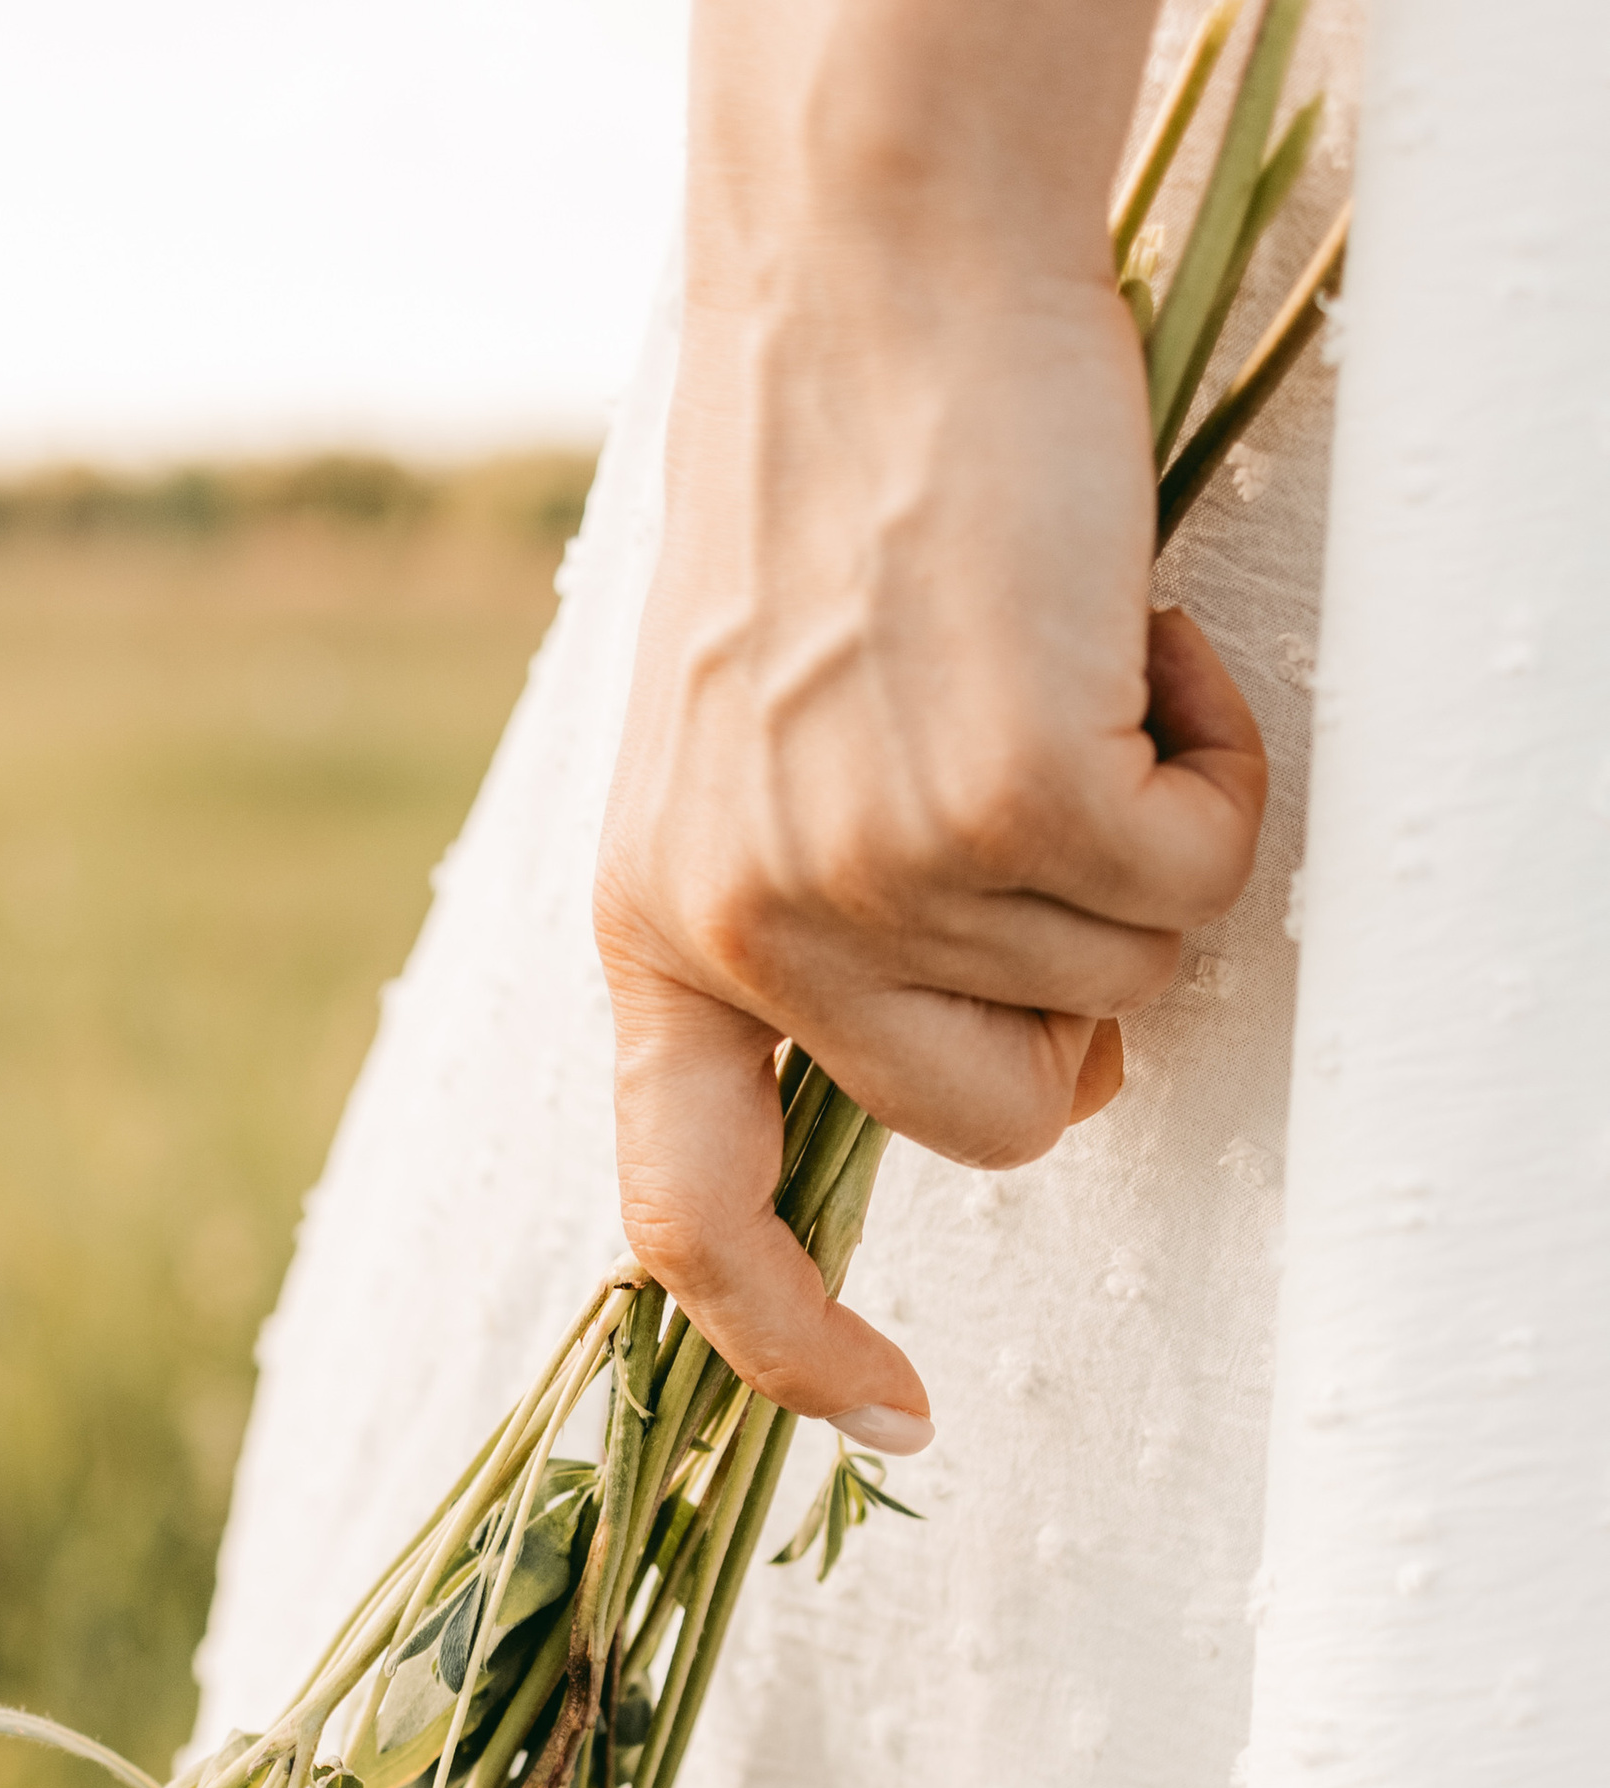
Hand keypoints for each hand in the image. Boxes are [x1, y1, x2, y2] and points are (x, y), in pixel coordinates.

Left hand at [596, 8, 1269, 1444]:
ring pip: (1119, 987)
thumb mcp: (747, 764)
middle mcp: (744, 926)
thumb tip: (1020, 1082)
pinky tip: (1139, 642)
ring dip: (1146, 839)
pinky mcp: (1007, 786)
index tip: (896, 1422)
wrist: (865, 277)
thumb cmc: (831, 516)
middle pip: (996, 1126)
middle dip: (1082, 1008)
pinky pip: (1194, 880)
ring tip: (1067, 670)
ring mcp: (871, 867)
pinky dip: (1216, 765)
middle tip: (1069, 827)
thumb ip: (815, 939)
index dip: (788, 1348)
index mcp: (657, 933)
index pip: (686, 1220)